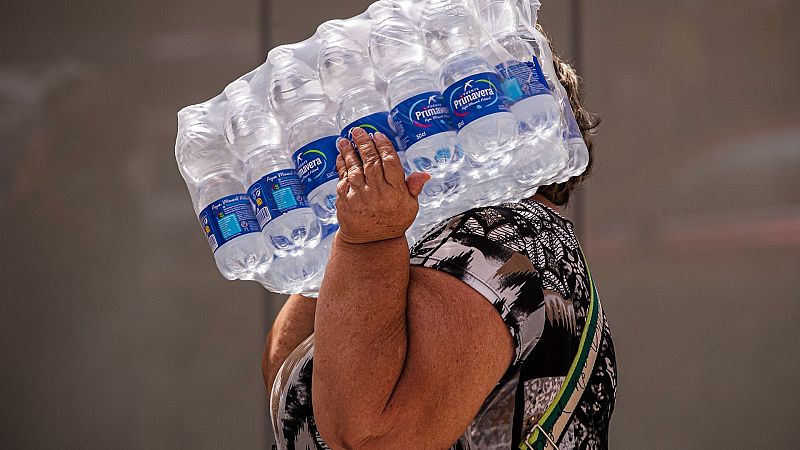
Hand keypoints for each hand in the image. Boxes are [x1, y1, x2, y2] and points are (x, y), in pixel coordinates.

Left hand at [334, 127, 429, 244]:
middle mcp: (378, 193)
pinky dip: (341, 166)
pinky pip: (343, 179)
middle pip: (371, 162)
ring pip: (354, 168)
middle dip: (364, 144)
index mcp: (396, 192)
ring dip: (348, 152)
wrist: (372, 242)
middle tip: (359, 131)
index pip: (391, 163)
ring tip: (344, 140)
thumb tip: (424, 174)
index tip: (378, 135)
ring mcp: (360, 197)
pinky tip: (340, 156)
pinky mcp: (346, 201)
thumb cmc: (393, 221)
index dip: (384, 147)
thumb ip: (414, 188)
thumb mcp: (410, 206)